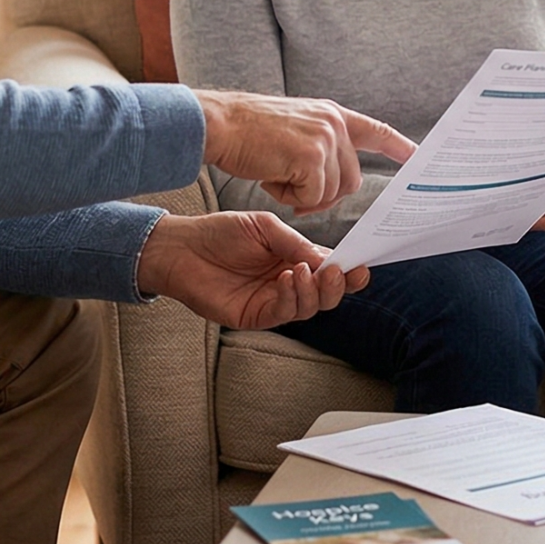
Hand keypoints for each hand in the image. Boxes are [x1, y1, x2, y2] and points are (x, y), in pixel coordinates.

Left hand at [135, 211, 370, 328]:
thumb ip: (295, 243)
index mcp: (296, 258)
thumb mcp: (265, 227)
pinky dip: (291, 298)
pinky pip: (284, 313)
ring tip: (302, 271)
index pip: (330, 268)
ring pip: (309, 307)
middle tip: (336, 272)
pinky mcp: (256, 316)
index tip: (361, 265)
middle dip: (337, 286)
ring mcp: (274, 301)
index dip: (349, 270)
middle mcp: (289, 282)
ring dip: (313, 291)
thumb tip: (326, 258)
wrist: (183, 248)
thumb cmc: (221, 232)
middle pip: (326, 294)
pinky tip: (287, 279)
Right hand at [196, 90, 414, 214]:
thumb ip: (320, 145)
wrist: (220, 123)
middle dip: (324, 195)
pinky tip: (271, 179)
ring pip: (332, 193)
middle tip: (293, 190)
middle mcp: (334, 124)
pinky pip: (312, 198)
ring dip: (303, 197)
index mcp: (332, 114)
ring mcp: (325, 139)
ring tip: (276, 176)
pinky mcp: (311, 158)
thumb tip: (334, 182)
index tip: (417, 157)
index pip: (375, 130)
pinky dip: (290, 199)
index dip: (397, 146)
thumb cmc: (247, 132)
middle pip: (351, 181)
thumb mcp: (293, 128)